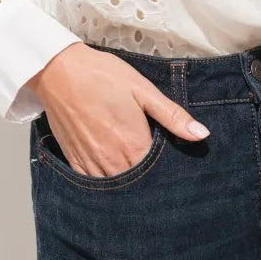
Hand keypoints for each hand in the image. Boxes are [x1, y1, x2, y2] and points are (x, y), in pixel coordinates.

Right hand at [25, 43, 210, 177]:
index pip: (158, 174)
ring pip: (114, 188)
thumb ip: (172, 116)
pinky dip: (104, 184)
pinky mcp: (74, 160)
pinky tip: (111, 174)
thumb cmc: (102, 76)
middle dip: (148, 181)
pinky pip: (92, 184)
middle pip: (137, 184)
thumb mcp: (143, 90)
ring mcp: (91, 163)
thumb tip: (202, 134)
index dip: (167, 171)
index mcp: (134, 145)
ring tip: (135, 173)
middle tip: (156, 172)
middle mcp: (112, 161)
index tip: (174, 167)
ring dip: (126, 185)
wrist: (59, 70)